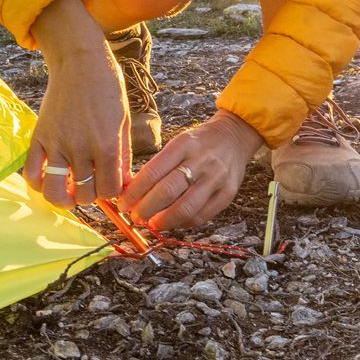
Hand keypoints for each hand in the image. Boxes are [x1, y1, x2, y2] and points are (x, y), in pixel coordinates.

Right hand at [25, 0, 126, 209]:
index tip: (110, 183)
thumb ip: (122, 155)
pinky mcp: (39, 137)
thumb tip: (123, 183)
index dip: (113, 192)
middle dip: (91, 194)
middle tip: (91, 183)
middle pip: (84, 195)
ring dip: (64, 198)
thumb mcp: (124, 121)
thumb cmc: (108, 87)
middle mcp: (81, 149)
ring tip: (69, 191)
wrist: (81, 61)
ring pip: (55, 192)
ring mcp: (57, 144)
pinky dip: (38, 185)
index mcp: (107, 145)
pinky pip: (32, 173)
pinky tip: (49, 180)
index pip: (110, 190)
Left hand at [118, 111, 263, 231]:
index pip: (153, 172)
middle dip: (146, 209)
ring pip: (185, 208)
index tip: (123, 204)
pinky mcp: (228, 193)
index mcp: (184, 144)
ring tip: (152, 224)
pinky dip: (183, 224)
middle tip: (135, 217)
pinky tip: (173, 223)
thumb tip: (133, 193)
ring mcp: (216, 178)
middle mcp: (201, 160)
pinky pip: (202, 216)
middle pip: (167, 192)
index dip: (134, 192)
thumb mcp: (178, 143)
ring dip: (163, 221)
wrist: (236, 135)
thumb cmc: (200, 142)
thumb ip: (159, 166)